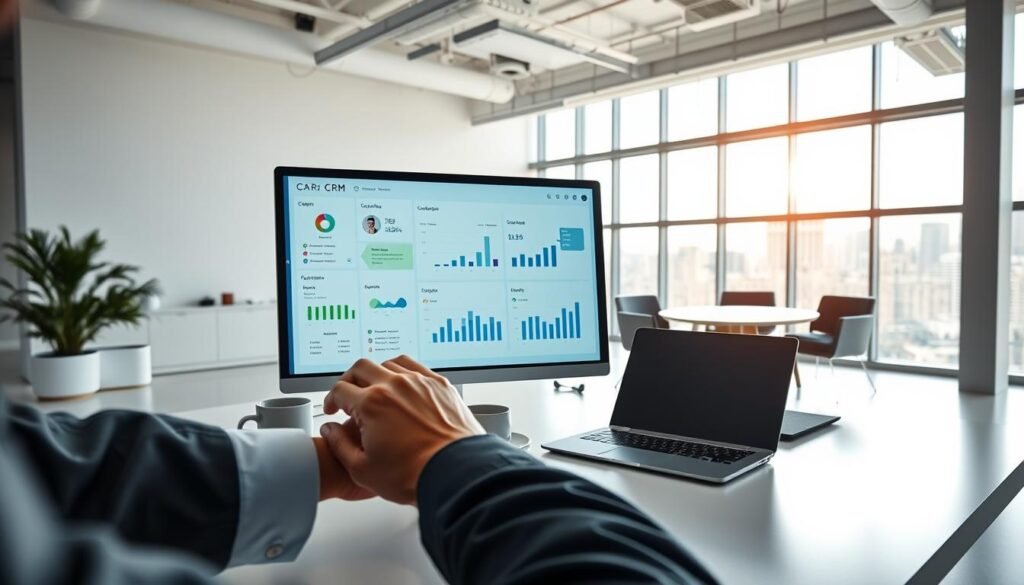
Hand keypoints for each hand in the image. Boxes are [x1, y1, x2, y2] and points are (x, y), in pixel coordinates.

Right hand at [319, 356, 483, 504]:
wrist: (455, 472)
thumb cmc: (413, 474)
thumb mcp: (363, 469)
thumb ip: (339, 445)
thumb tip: (329, 430)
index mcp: (371, 404)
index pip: (340, 390)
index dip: (331, 400)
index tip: (333, 409)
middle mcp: (394, 386)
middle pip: (361, 368)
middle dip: (349, 380)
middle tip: (348, 394)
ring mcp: (418, 382)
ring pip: (388, 363)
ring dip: (376, 374)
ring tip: (375, 389)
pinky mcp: (438, 384)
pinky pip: (414, 365)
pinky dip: (401, 370)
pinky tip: (401, 382)